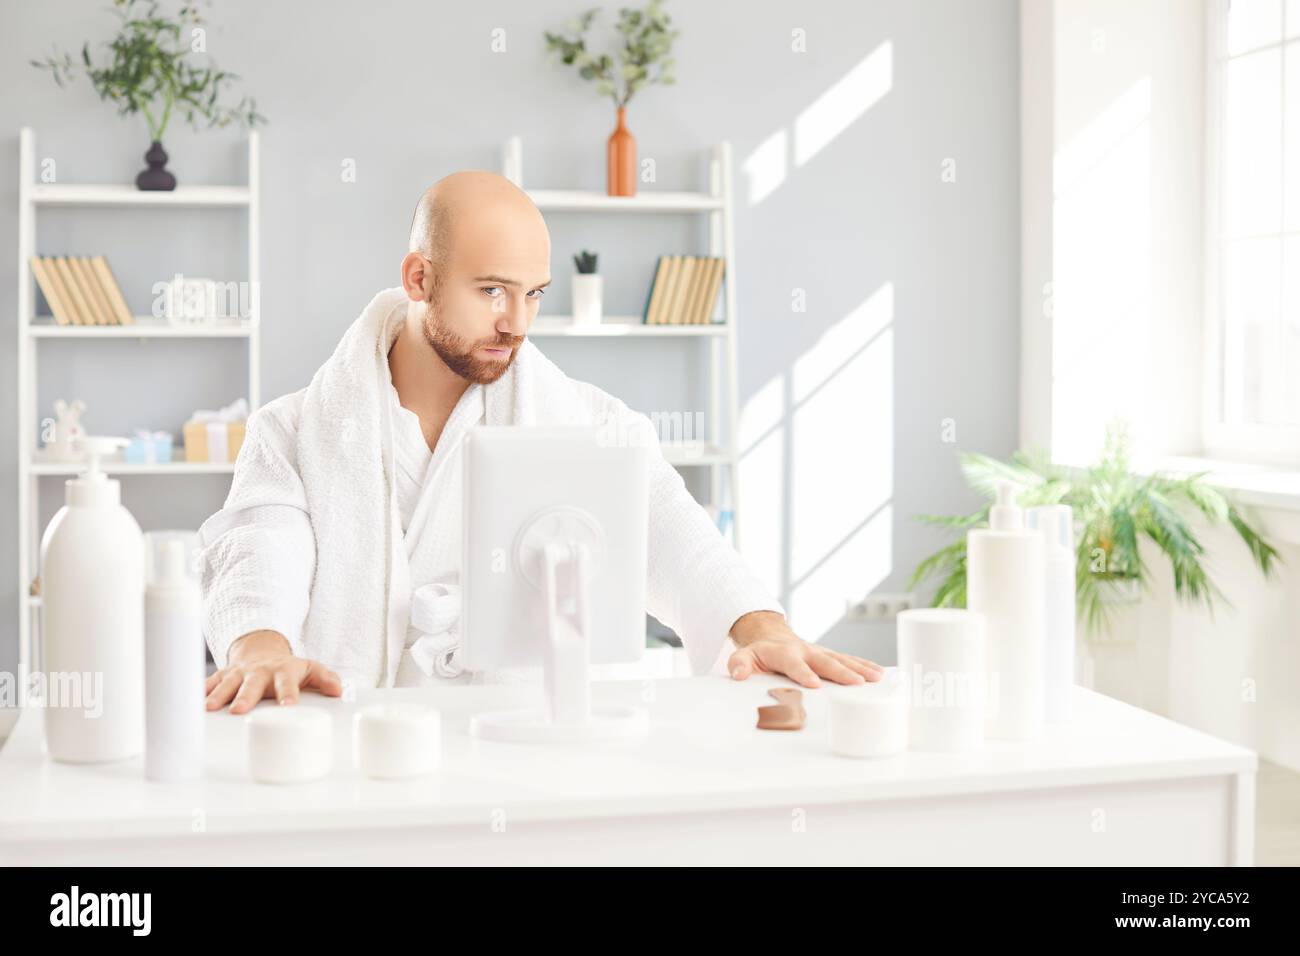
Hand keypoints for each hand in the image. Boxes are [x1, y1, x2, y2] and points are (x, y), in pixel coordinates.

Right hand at [205, 629, 343, 713]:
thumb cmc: (288, 668)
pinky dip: (199, 692)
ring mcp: (239, 673)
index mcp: (282, 671)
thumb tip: (338, 691)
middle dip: (245, 697)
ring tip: (209, 709)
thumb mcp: (310, 669)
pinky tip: (190, 703)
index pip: (287, 683)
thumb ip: (325, 678)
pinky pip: (209, 683)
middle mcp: (258, 671)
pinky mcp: (222, 675)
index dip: (288, 695)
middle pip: (252, 684)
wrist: (261, 652)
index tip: (288, 708)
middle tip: (238, 710)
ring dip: (218, 695)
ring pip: (227, 683)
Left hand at [726, 611, 882, 688]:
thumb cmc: (759, 652)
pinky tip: (880, 674)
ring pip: (841, 659)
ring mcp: (819, 652)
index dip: (803, 673)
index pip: (794, 663)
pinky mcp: (828, 655)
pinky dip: (864, 666)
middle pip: (825, 661)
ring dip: (859, 668)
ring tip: (876, 678)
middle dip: (841, 672)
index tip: (814, 683)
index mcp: (784, 652)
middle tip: (857, 683)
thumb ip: (740, 663)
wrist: (771, 635)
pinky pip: (849, 660)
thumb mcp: (744, 656)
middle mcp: (805, 650)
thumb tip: (737, 673)